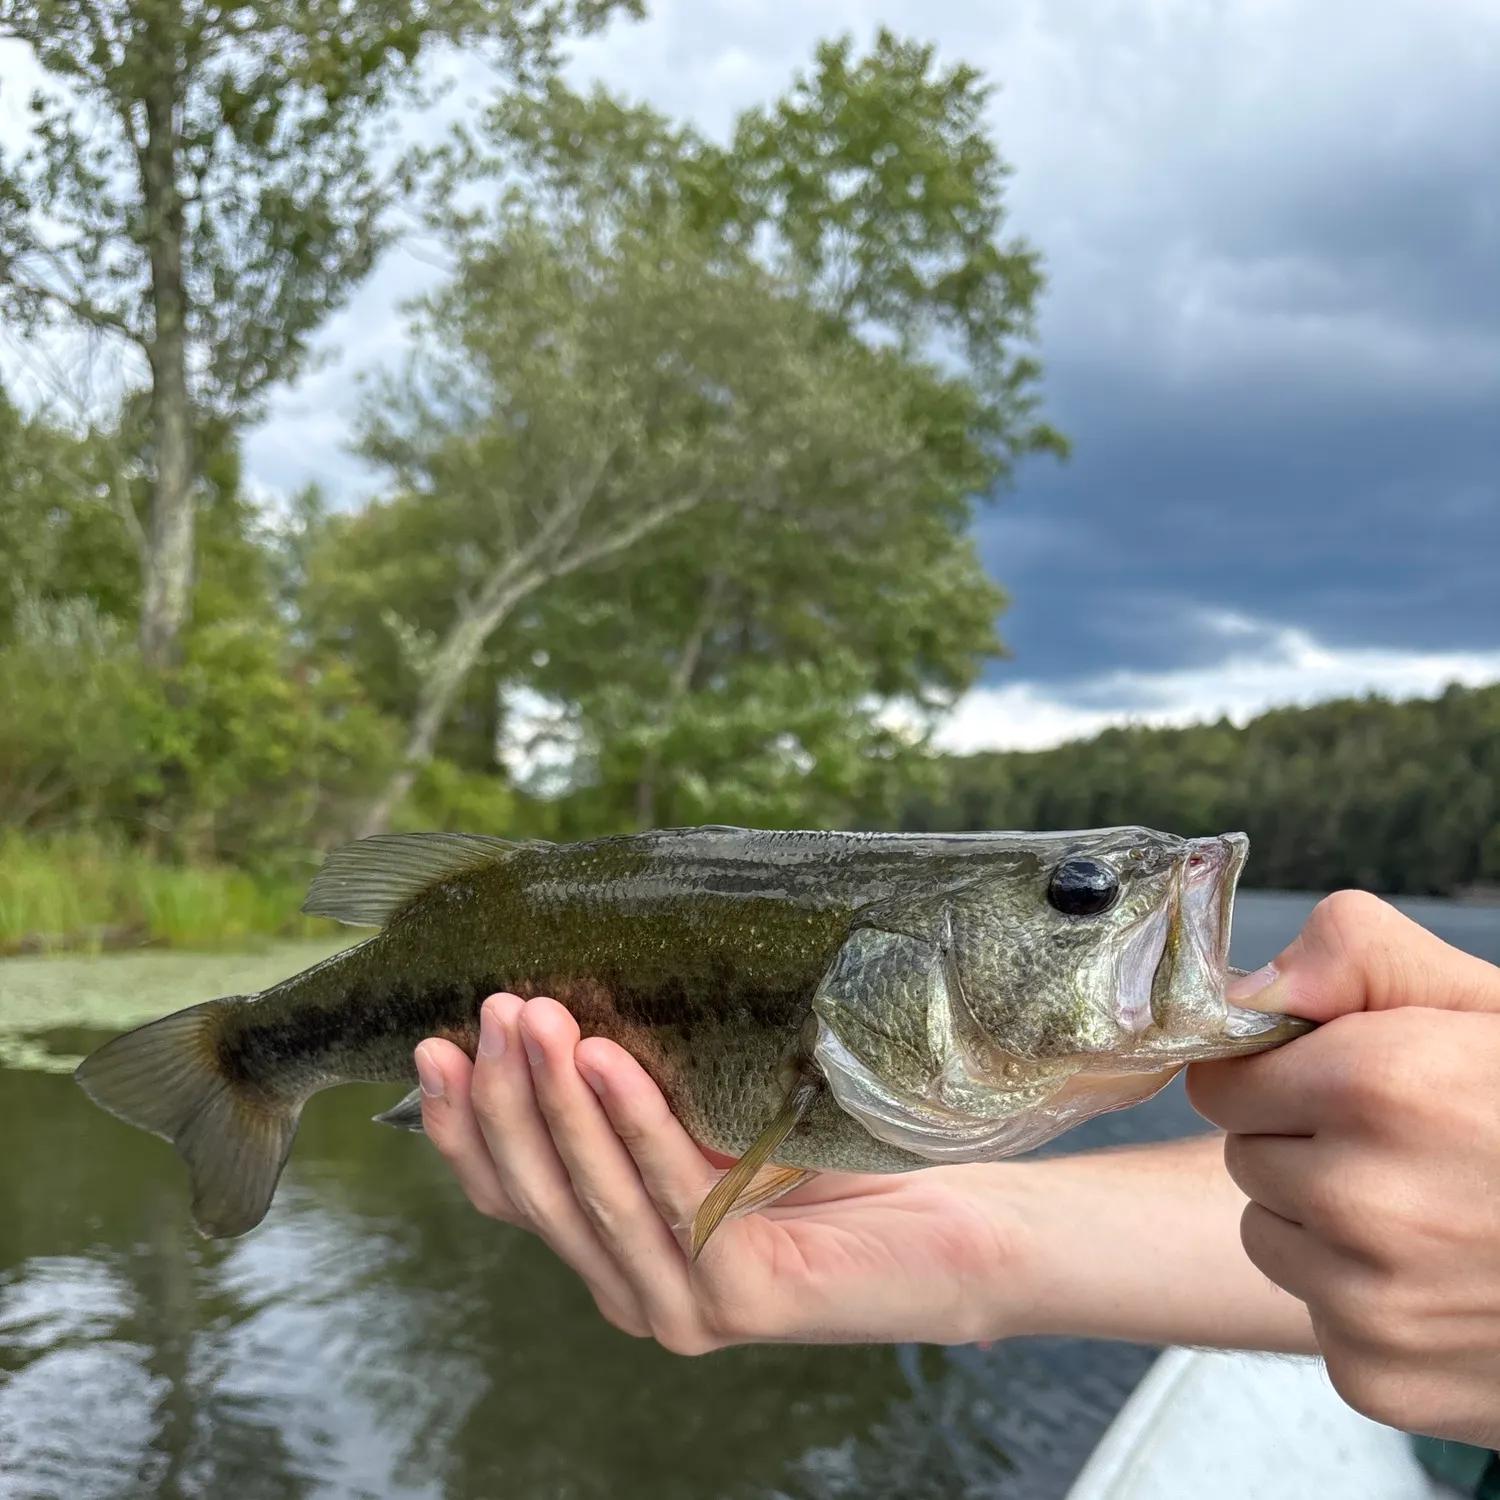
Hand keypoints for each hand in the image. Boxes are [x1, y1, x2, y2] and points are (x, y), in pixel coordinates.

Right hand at [413, 992, 1018, 1352]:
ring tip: (537, 1017)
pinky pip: (671, 1195)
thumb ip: (647, 1094)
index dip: (464, 1126)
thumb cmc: (832, 1162)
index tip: (435, 1047)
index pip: (510, 1195)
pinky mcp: (739, 1300)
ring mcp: (679, 1304)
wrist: (954, 1228)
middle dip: (505, 1095)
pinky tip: (607, 1058)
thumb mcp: (713, 1120)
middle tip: (495, 1007)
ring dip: (555, 1100)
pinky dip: (633, 1123)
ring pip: (591, 1194)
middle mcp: (632, 1288)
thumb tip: (573, 990)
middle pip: (537, 1193)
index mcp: (615, 1251)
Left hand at [1188, 891, 1499, 1446]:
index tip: (1329, 1084)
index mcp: (1375, 1086)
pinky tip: (1445, 1284)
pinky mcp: (1379, 1379)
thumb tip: (1246, 988)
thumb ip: (1355, 958)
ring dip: (1323, 1226)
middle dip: (1300, 1147)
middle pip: (1244, 1160)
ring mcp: (1369, 1301)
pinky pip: (1318, 1315)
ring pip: (1269, 1239)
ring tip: (1429, 1214)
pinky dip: (1366, 1302)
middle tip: (1403, 1151)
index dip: (1272, 1078)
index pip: (1220, 1082)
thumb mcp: (1480, 1002)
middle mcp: (1360, 1200)